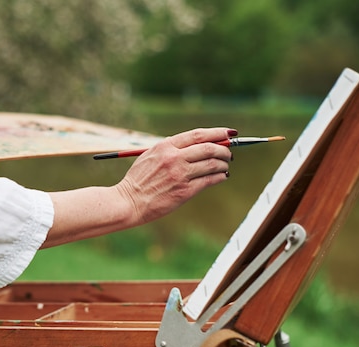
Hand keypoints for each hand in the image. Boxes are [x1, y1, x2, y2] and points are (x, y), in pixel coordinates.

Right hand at [115, 127, 233, 224]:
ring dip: (224, 164)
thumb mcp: (149, 156)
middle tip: (229, 153)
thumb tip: (194, 144)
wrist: (128, 202)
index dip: (218, 132)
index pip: (198, 135)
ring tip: (225, 166)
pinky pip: (209, 181)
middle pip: (209, 148)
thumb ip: (169, 148)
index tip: (229, 133)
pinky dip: (220, 177)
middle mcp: (174, 158)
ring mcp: (180, 175)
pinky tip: (222, 176)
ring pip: (213, 164)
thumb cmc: (138, 180)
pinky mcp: (184, 191)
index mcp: (165, 146)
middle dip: (224, 149)